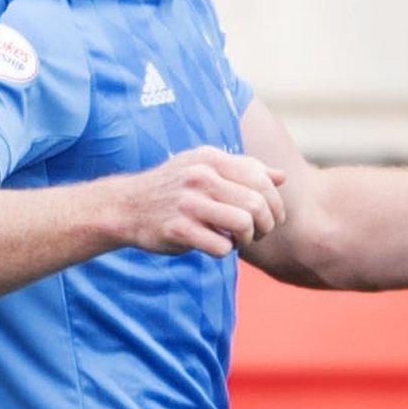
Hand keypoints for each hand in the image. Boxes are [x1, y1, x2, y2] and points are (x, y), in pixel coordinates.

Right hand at [108, 146, 287, 257]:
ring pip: (243, 224)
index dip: (276, 203)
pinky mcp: (177, 230)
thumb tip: (282, 177)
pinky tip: (216, 245)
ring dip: (247, 238)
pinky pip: (220, 246)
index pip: (261, 179)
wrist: (125, 206)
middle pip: (257, 204)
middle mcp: (200, 177)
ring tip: (238, 240)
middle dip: (266, 224)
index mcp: (210, 158)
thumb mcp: (205, 167)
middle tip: (259, 233)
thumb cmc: (174, 188)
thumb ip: (244, 170)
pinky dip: (225, 250)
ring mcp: (187, 203)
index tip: (274, 217)